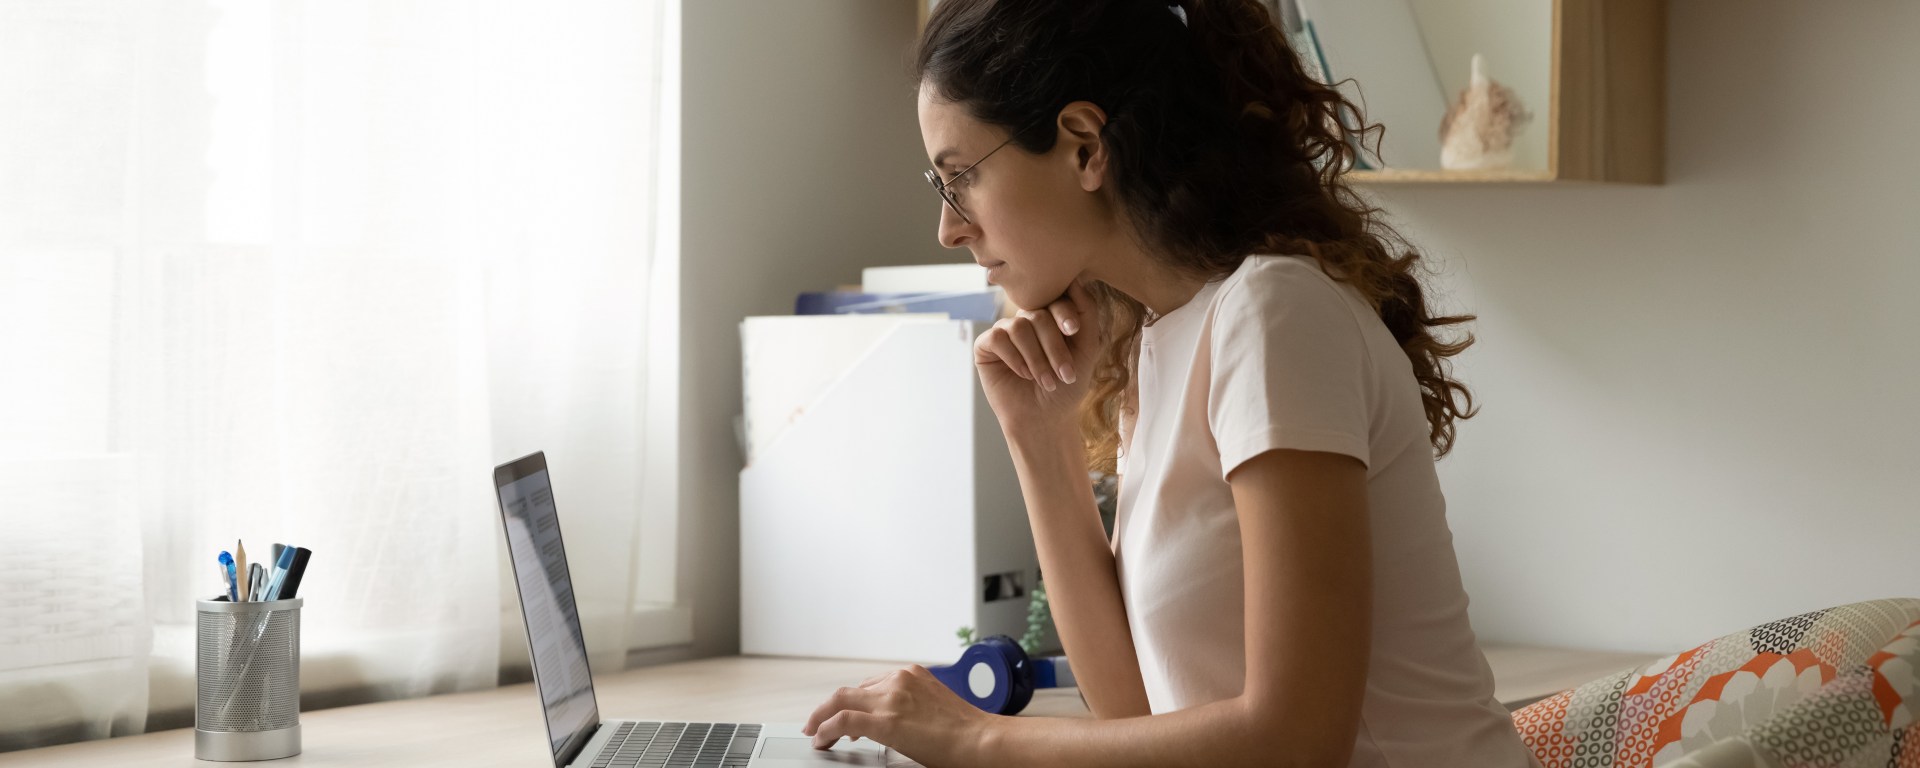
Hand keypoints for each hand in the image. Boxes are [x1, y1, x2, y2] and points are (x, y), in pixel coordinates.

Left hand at [801, 664, 994, 766]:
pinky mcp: (885, 720)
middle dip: (829, 708)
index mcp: (911, 675)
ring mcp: (891, 698)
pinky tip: (821, 740)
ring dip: (822, 718)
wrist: (980, 739)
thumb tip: (894, 721)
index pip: (870, 686)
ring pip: (840, 701)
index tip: (844, 717)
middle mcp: (899, 680)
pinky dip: (826, 728)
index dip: (853, 703)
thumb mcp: (934, 705)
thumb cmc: (966, 730)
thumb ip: (911, 705)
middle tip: (817, 724)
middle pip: (850, 691)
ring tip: (815, 734)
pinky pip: (843, 720)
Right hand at [975, 278, 1103, 441]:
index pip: (1055, 299)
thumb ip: (1085, 314)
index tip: (1074, 332)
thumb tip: (1076, 279)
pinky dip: (1014, 358)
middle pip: (1038, 315)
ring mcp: (1005, 331)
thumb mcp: (1086, 349)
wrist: (1045, 418)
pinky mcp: (986, 346)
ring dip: (1036, 358)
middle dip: (1054, 347)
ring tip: (1046, 381)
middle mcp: (1026, 320)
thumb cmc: (1066, 386)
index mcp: (1050, 316)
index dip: (1064, 313)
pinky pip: (997, 338)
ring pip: (1018, 327)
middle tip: (1064, 374)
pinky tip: (1023, 375)